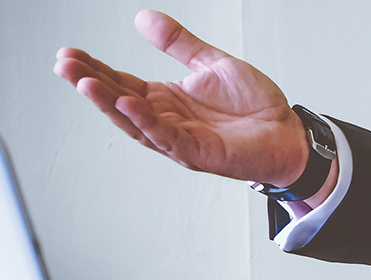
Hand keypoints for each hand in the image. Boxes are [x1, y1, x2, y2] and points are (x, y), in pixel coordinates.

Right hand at [54, 10, 308, 187]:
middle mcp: (167, 121)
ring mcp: (181, 139)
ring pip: (136, 123)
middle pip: (120, 103)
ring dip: (109, 104)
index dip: (95, 69)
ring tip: (85, 83)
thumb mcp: (213, 63)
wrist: (288, 132)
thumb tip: (144, 18)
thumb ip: (179, 44)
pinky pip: (168, 138)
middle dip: (91, 84)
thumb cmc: (255, 107)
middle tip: (64, 65)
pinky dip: (148, 122)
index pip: (121, 83)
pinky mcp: (200, 153)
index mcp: (167, 100)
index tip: (68, 54)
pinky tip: (130, 104)